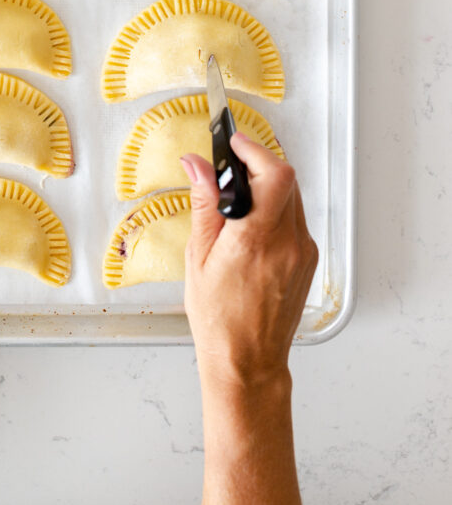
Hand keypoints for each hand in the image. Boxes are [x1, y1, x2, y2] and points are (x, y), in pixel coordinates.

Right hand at [182, 135, 317, 504]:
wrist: (247, 361)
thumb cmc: (218, 319)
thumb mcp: (198, 256)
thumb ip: (203, 204)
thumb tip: (196, 165)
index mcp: (255, 240)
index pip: (274, 174)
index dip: (256, 150)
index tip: (235, 143)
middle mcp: (286, 243)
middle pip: (286, 179)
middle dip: (259, 162)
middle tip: (231, 164)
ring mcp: (302, 252)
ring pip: (293, 196)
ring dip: (268, 184)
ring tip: (239, 194)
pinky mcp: (308, 260)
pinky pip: (295, 218)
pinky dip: (276, 207)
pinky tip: (252, 222)